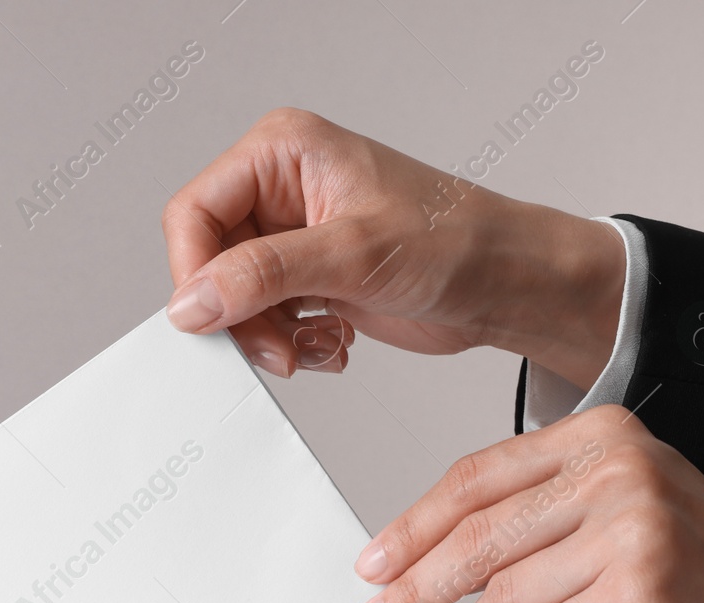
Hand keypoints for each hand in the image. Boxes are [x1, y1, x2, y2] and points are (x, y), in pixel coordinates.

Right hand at [161, 108, 624, 384]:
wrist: (509, 284)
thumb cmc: (458, 242)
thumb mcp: (353, 254)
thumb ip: (264, 275)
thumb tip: (193, 300)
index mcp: (284, 153)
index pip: (196, 212)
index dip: (195, 273)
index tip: (211, 321)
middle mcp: (282, 190)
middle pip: (211, 263)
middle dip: (240, 316)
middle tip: (278, 349)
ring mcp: (295, 237)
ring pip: (234, 300)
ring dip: (269, 337)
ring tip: (315, 345)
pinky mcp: (310, 278)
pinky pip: (265, 320)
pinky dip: (292, 344)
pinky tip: (333, 341)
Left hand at [351, 405, 703, 602]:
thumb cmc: (695, 567)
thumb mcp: (614, 508)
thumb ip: (532, 516)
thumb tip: (431, 554)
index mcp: (601, 438)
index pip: (477, 478)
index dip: (414, 525)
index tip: (376, 560)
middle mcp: (618, 475)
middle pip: (480, 536)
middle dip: (418, 586)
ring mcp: (633, 534)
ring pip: (507, 594)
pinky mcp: (639, 598)